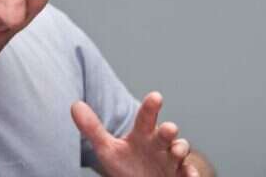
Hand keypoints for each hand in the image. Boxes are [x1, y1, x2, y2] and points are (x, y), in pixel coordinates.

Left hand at [71, 92, 198, 176]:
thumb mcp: (108, 149)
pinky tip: (189, 175)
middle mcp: (159, 145)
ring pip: (180, 151)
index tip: (156, 96)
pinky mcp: (179, 176)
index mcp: (143, 135)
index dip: (151, 107)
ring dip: (181, 149)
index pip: (146, 118)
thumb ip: (92, 129)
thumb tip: (74, 104)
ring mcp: (171, 161)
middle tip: (169, 128)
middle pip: (166, 134)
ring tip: (177, 151)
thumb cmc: (127, 165)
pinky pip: (189, 173)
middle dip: (169, 131)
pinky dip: (191, 173)